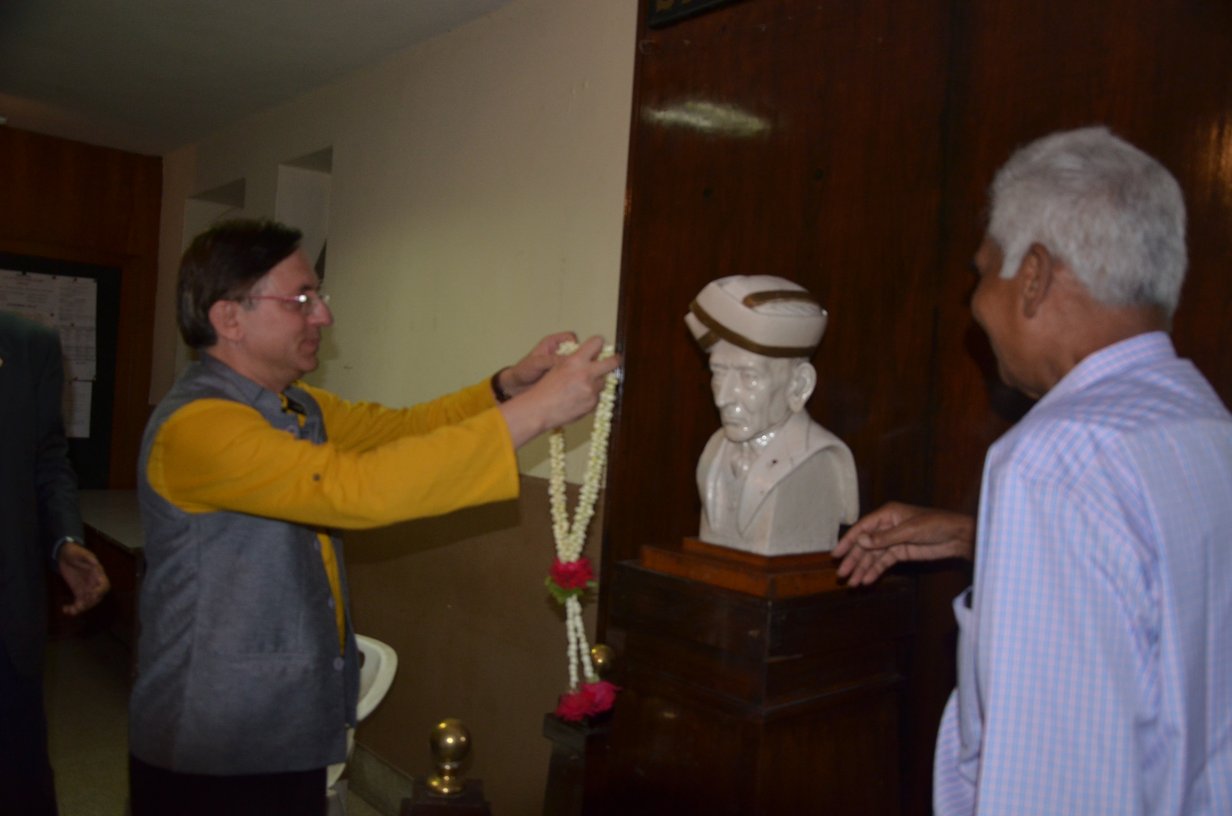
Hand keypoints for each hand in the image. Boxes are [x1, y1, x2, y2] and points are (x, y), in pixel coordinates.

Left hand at [58, 540, 110, 615]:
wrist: (65, 554)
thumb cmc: (75, 552)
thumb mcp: (81, 553)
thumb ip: (88, 558)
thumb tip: (96, 563)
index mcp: (97, 574)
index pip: (104, 585)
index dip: (101, 591)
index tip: (93, 594)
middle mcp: (93, 583)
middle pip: (97, 597)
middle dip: (89, 603)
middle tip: (79, 606)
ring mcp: (86, 588)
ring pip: (87, 602)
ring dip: (80, 608)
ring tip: (70, 610)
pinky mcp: (77, 591)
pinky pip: (78, 603)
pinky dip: (73, 608)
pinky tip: (65, 609)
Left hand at [495, 332, 580, 398]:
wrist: (517, 386)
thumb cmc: (523, 370)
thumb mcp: (536, 363)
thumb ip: (551, 360)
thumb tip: (568, 360)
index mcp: (552, 343)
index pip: (571, 337)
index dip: (576, 344)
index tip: (575, 355)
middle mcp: (559, 352)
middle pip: (578, 350)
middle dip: (580, 358)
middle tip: (578, 368)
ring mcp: (562, 364)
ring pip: (578, 363)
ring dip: (578, 369)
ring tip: (574, 377)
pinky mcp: (563, 375)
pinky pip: (574, 374)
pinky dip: (575, 377)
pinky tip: (572, 383)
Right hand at [499, 335, 620, 447]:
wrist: (540, 409)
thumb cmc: (545, 388)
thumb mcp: (558, 367)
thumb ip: (576, 361)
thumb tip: (592, 356)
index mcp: (575, 360)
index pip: (597, 342)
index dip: (598, 343)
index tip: (600, 346)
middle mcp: (586, 373)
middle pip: (612, 362)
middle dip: (615, 360)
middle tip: (616, 360)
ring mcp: (591, 389)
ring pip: (603, 382)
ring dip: (597, 383)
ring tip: (581, 388)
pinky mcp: (593, 403)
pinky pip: (597, 397)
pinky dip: (591, 397)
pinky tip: (577, 399)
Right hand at [832, 502, 973, 585]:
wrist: (958, 537)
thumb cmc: (936, 525)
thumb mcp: (910, 530)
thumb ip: (884, 538)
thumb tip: (860, 541)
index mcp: (887, 515)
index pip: (862, 528)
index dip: (848, 541)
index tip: (836, 554)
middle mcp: (887, 527)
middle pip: (865, 545)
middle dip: (853, 560)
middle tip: (841, 574)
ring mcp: (894, 541)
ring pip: (873, 556)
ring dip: (862, 568)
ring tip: (852, 583)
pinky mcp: (902, 552)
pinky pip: (884, 562)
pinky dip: (875, 571)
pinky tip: (867, 581)